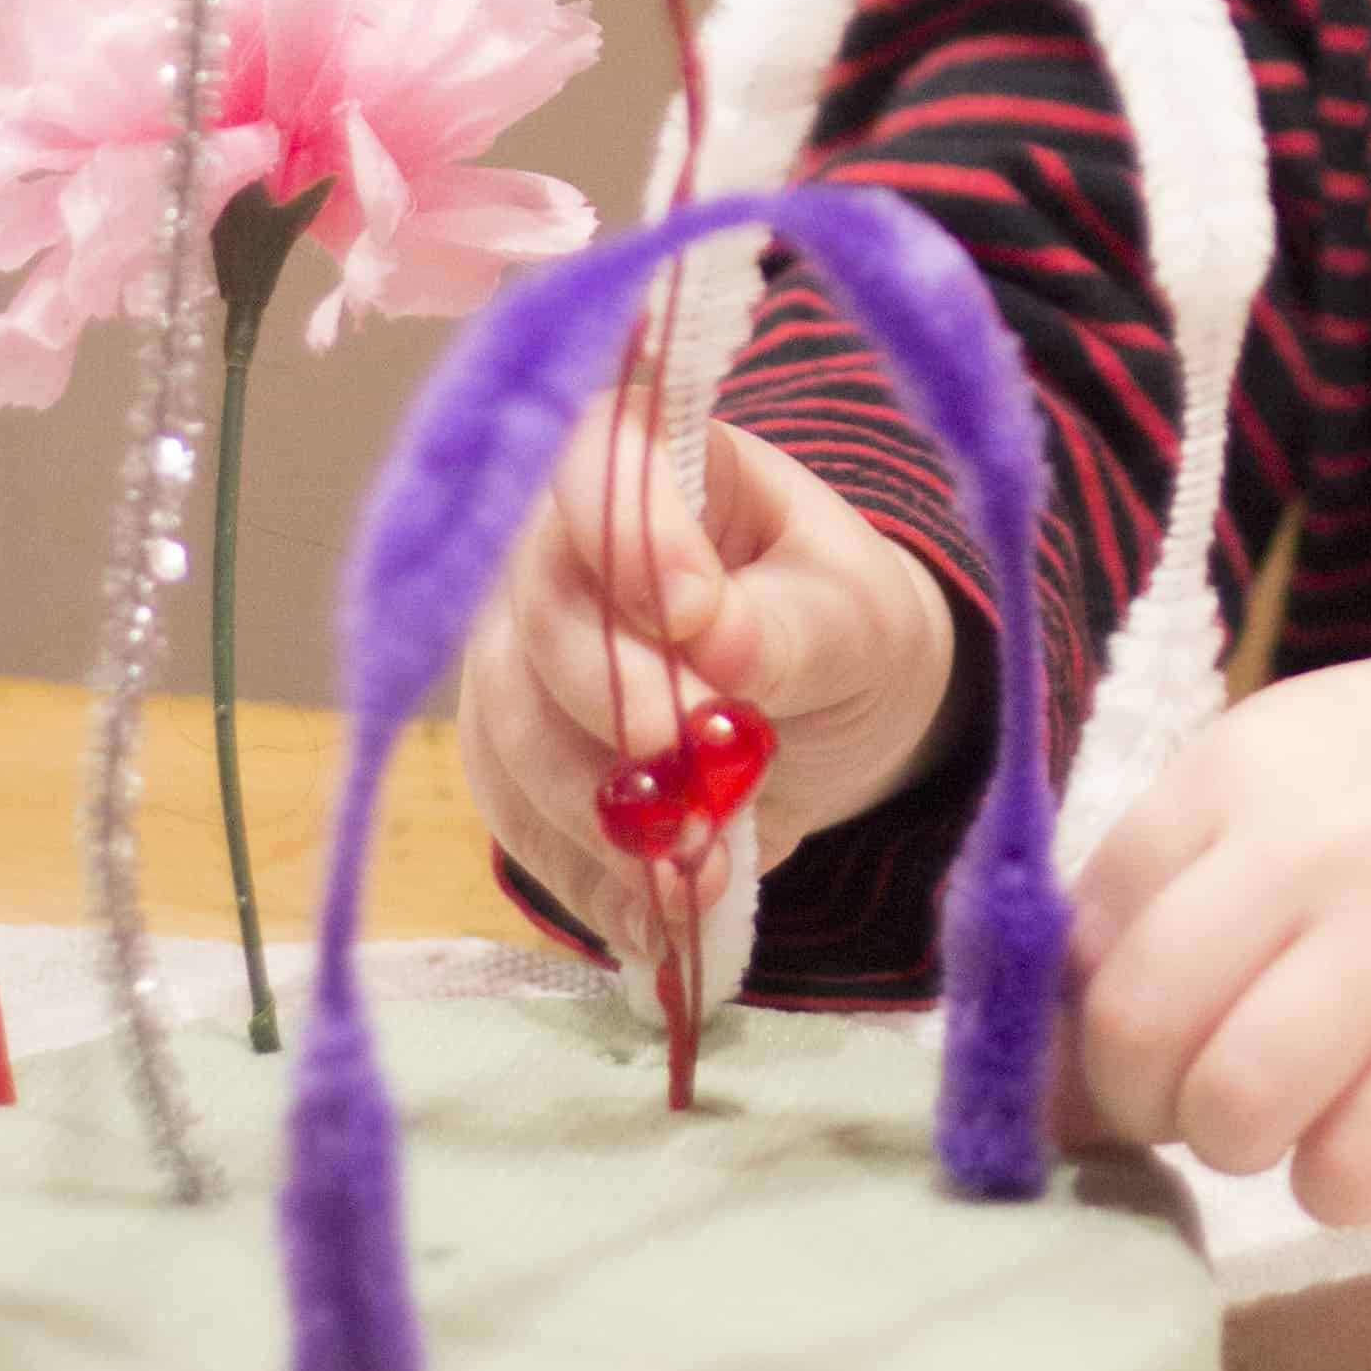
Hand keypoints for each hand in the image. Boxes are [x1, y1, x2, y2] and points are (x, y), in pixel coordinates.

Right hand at [455, 409, 959, 967]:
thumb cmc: (844, 628)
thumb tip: (718, 639)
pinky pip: (516, 817)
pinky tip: (658, 915)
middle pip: (542, 613)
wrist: (829, 713)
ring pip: (510, 728)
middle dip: (620, 707)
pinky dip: (589, 875)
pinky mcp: (515, 753)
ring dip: (603, 813)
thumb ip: (793, 626)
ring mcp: (522, 650)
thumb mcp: (860, 620)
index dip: (626, 532)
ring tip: (700, 867)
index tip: (695, 615)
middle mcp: (564, 546)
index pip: (600, 455)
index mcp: (661, 464)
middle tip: (706, 781)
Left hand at [1066, 603, 1370, 1227]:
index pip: (1087, 928)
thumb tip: (1053, 1056)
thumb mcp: (1315, 763)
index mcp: (1248, 763)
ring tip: (1294, 1108)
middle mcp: (1311, 842)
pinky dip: (1341, 1181)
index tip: (1128, 1047)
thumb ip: (1188, 874)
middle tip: (1196, 1097)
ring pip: (1230, 1111)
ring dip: (1241, 1143)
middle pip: (1136, 1029)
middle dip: (1139, 1100)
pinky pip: (1348, 1170)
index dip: (1083, 1018)